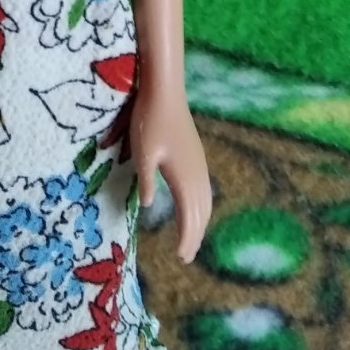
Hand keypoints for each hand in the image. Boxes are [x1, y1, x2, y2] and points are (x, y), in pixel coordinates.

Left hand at [131, 81, 211, 263]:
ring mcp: (199, 163)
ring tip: (193, 239)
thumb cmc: (149, 120)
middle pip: (201, 212)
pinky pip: (205, 190)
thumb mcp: (142, 152)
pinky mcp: (197, 155)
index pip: (189, 215)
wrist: (165, 91)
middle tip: (186, 257)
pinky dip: (203, 207)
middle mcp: (197, 173)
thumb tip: (150, 206)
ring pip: (206, 201)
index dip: (187, 238)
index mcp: (183, 176)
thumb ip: (148, 179)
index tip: (181, 257)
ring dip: (201, 222)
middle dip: (195, 236)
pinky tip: (196, 208)